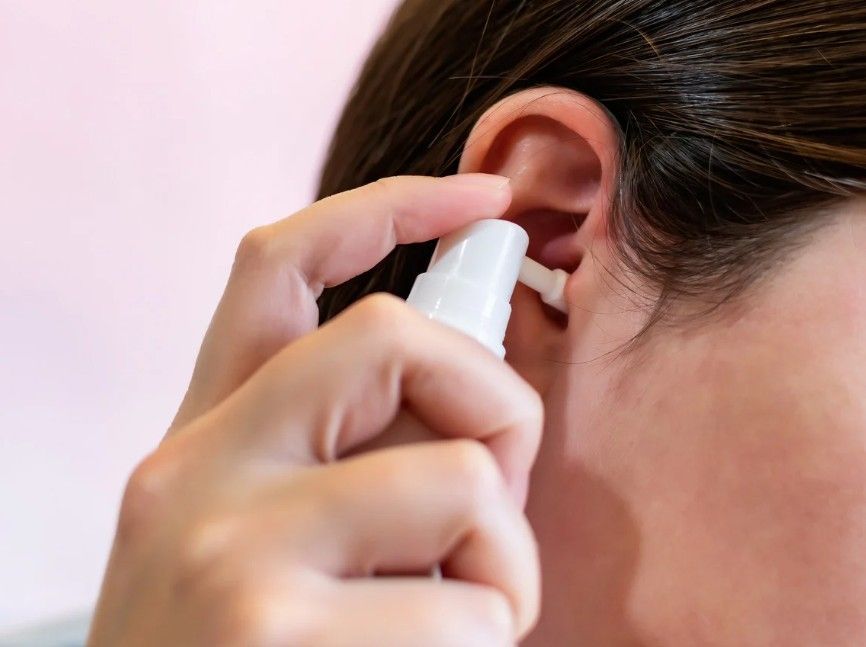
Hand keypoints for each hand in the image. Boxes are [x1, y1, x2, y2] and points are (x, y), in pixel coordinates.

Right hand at [88, 175, 542, 645]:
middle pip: (391, 336)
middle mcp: (195, 474)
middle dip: (492, 395)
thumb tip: (477, 389)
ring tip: (455, 618)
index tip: (484, 200)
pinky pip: (472, 605)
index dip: (388, 206)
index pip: (277, 264)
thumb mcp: (268, 534)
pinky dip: (488, 638)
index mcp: (202, 439)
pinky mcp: (281, 644)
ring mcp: (233, 556)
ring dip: (502, 558)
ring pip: (461, 479)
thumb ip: (347, 455)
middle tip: (499, 481)